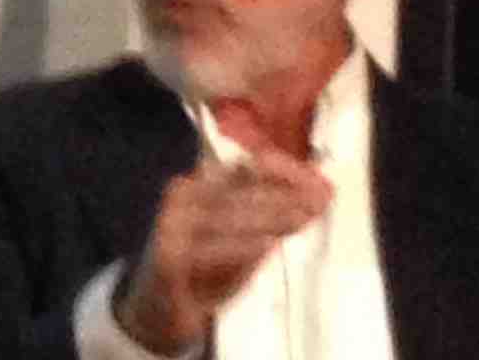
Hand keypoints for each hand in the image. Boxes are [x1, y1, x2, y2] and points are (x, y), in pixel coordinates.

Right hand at [114, 150, 330, 351]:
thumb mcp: (240, 244)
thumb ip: (269, 224)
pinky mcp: (167, 255)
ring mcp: (172, 223)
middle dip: (285, 194)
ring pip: (227, 213)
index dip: (284, 172)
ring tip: (301, 217)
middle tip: (319, 200)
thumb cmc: (204, 272)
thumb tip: (311, 200)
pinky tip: (266, 244)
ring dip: (269, 215)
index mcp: (201, 185)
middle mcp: (184, 195)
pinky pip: (210, 248)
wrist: (158, 311)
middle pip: (240, 188)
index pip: (246, 167)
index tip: (318, 182)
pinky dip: (241, 246)